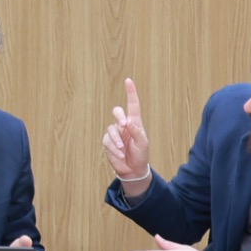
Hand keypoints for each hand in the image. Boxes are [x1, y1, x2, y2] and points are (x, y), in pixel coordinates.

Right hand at [105, 77, 151, 191]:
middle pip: (117, 112)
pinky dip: (114, 148)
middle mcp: (124, 126)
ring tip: (123, 149)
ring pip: (111, 128)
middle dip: (119, 116)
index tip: (128, 81)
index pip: (133, 105)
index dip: (130, 93)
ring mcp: (115, 133)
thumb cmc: (141, 155)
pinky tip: (120, 154)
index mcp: (135, 123)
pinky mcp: (108, 142)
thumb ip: (137, 132)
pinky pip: (107, 141)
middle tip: (124, 124)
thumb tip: (128, 122)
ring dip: (117, 139)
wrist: (133, 170)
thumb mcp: (143, 144)